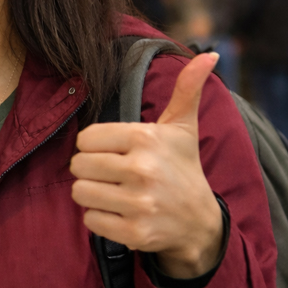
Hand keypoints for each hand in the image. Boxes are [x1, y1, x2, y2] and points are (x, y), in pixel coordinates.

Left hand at [70, 53, 223, 278]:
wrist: (199, 223)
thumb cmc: (182, 168)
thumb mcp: (183, 127)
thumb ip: (187, 88)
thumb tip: (209, 54)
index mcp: (146, 138)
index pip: (86, 138)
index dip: (94, 146)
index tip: (114, 151)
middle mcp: (142, 170)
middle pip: (78, 165)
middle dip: (89, 169)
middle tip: (111, 173)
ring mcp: (139, 203)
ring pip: (80, 192)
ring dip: (92, 194)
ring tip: (114, 192)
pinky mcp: (134, 232)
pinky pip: (89, 220)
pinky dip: (99, 218)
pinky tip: (119, 212)